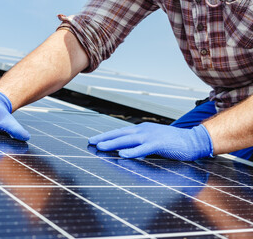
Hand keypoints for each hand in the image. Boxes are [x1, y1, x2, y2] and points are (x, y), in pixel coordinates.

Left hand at [88, 122, 213, 160]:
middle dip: (104, 138)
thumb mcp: (153, 140)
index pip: (120, 132)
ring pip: (128, 139)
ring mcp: (151, 136)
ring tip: (101, 147)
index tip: (94, 140)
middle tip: (91, 142)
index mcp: (142, 129)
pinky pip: (143, 148)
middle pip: (120, 134)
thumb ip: (140, 144)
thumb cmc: (173, 142)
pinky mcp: (159, 144)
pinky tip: (123, 155)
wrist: (193, 140)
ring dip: (113, 143)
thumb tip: (126, 150)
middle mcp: (144, 130)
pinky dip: (133, 151)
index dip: (107, 136)